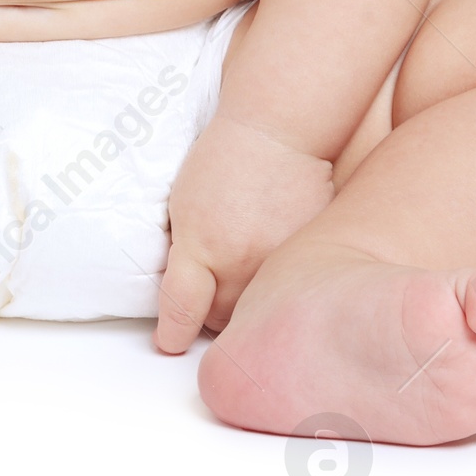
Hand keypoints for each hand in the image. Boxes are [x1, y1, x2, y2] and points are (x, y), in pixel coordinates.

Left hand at [156, 112, 334, 352]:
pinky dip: (278, 284)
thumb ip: (183, 255)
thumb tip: (183, 294)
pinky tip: (270, 260)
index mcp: (202, 248)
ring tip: (241, 274)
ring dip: (246, 303)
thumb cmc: (222, 161)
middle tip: (207, 291)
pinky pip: (289, 288)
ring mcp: (279, 263)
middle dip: (210, 313)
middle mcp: (241, 264)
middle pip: (221, 322)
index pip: (181, 309)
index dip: (171, 334)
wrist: (277, 132)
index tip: (167, 343)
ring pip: (256, 310)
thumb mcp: (183, 205)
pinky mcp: (308, 258)